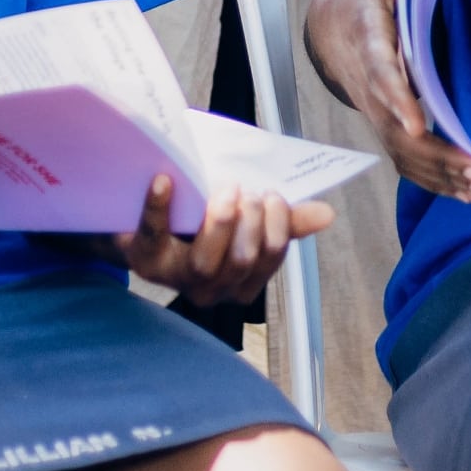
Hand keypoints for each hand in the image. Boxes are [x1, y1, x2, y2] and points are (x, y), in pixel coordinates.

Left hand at [110, 177, 331, 305]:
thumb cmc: (202, 223)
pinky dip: (159, 207)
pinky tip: (164, 180)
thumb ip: (285, 221)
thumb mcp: (247, 222)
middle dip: (251, 220)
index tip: (272, 195)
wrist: (142, 223)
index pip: (270, 258)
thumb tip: (328, 214)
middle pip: (241, 261)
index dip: (277, 225)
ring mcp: (176, 276)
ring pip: (204, 262)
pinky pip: (153, 235)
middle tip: (248, 190)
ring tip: (226, 187)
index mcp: (241, 282)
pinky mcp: (144, 258)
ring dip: (219, 219)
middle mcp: (211, 289)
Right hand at [304, 0, 470, 201]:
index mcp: (365, 32)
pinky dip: (432, 177)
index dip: (395, 97)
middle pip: (396, 125)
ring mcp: (372, 107)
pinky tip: (465, 191)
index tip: (417, 122)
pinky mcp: (382, 123)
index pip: (379, 69)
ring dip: (440, 172)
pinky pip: (403, 157)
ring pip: (401, 149)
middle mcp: (365, 79)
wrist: (328, 20)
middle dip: (436, 152)